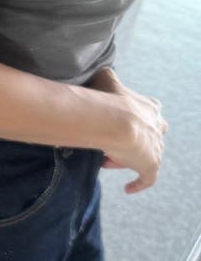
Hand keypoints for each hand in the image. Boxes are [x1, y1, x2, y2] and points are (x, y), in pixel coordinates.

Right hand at [90, 66, 167, 193]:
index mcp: (151, 107)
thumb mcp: (105, 79)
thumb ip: (107, 76)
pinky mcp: (151, 166)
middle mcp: (158, 127)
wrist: (115, 122)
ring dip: (127, 157)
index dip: (132, 117)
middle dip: (133, 139)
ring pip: (145, 155)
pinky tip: (128, 188)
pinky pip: (148, 179)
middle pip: (150, 135)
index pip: (149, 112)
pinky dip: (138, 183)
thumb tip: (102, 72)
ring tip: (107, 159)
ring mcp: (156, 148)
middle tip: (113, 141)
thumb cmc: (109, 100)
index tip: (116, 121)